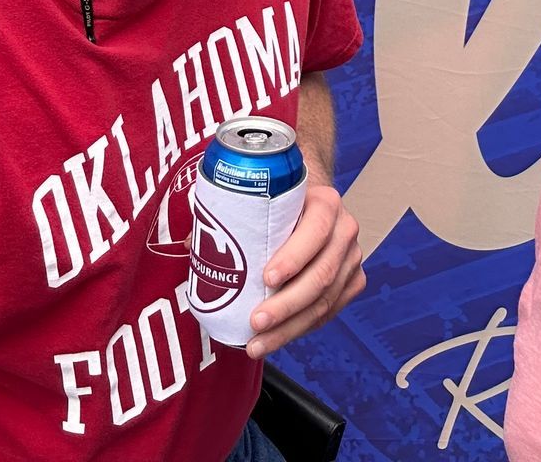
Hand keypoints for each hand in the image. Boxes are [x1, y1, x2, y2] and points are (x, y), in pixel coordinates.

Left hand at [243, 183, 363, 357]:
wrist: (309, 203)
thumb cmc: (279, 203)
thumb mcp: (261, 197)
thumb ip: (228, 214)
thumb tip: (188, 242)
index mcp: (325, 203)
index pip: (314, 231)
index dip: (293, 258)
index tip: (265, 278)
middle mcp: (344, 231)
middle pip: (320, 275)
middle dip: (286, 304)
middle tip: (255, 322)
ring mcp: (351, 259)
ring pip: (325, 301)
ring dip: (290, 327)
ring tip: (258, 343)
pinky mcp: (352, 282)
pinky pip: (329, 313)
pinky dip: (301, 329)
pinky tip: (276, 339)